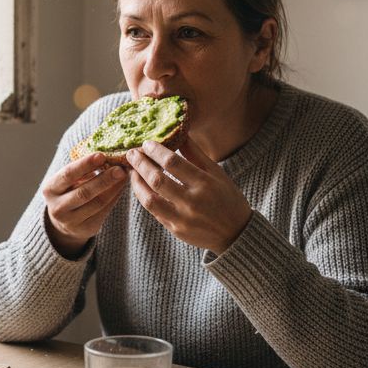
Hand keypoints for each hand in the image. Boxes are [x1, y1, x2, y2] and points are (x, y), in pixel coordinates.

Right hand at [43, 152, 127, 257]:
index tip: (101, 155)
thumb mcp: (68, 181)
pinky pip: (104, 211)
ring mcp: (71, 221)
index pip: (68, 175)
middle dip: (104, 179)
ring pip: (97, 203)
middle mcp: (57, 207)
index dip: (85, 164)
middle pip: (84, 192)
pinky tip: (121, 187)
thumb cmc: (68, 191)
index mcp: (50, 189)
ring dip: (113, 188)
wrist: (64, 221)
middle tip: (120, 169)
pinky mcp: (86, 229)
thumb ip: (82, 170)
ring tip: (124, 176)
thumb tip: (106, 157)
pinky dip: (115, 197)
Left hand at [125, 137, 252, 253]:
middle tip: (131, 153)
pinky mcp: (176, 230)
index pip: (173, 162)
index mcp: (205, 184)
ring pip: (149, 199)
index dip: (156, 151)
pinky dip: (145, 197)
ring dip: (137, 183)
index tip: (147, 143)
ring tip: (132, 171)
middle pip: (157, 180)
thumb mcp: (218, 173)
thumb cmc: (228, 199)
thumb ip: (196, 154)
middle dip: (140, 164)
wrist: (236, 234)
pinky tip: (141, 187)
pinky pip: (154, 212)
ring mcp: (182, 219)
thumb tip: (179, 133)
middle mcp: (192, 202)